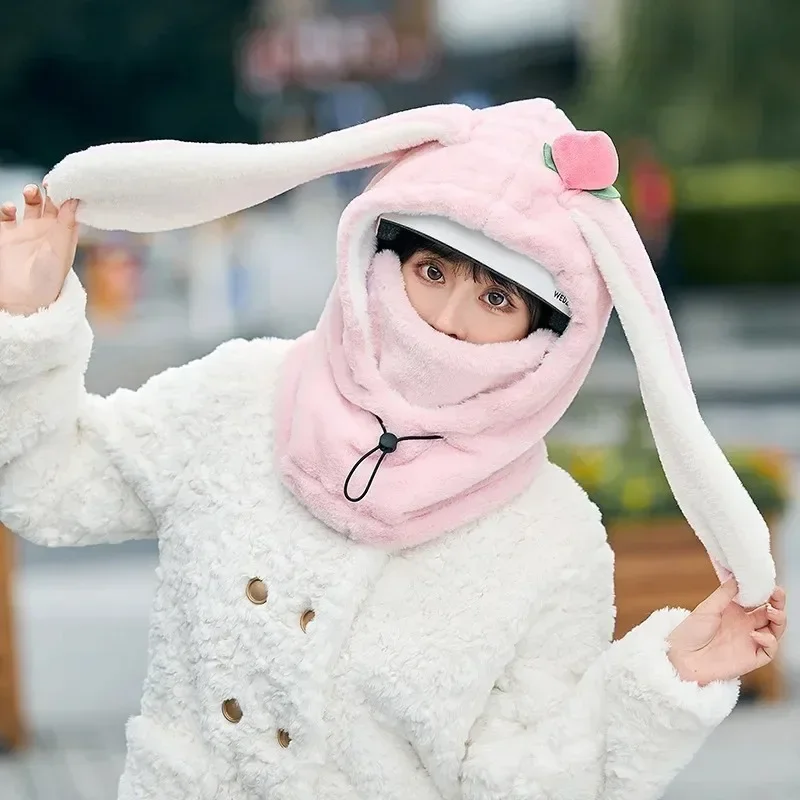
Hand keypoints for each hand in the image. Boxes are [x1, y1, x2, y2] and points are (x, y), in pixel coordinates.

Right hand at [0, 185, 79, 315]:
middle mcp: (47, 232)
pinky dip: (6, 208)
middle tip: (48, 183)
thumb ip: (66, 225)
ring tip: (30, 192)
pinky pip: (5, 215)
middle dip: (50, 190)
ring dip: (30, 195)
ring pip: (30, 205)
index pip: (70, 209)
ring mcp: (26, 233)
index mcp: (65, 236)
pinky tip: (9, 209)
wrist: (23, 300)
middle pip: (51, 203)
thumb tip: (74, 199)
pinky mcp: (6, 236)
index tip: (67, 183)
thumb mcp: (60, 251)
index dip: (69, 195)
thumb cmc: (47, 281)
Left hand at [666, 579, 786, 685]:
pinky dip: (769, 641)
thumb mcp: (707, 607)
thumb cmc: (690, 632)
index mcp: (735, 611)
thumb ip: (725, 593)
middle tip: (778, 595)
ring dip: (779, 620)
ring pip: (775, 630)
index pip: (758, 600)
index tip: (770, 584)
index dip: (767, 592)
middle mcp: (745, 626)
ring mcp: (749, 642)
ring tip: (772, 611)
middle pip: (771, 614)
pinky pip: (769, 651)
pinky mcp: (751, 658)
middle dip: (778, 603)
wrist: (682, 658)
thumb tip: (738, 576)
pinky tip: (756, 634)